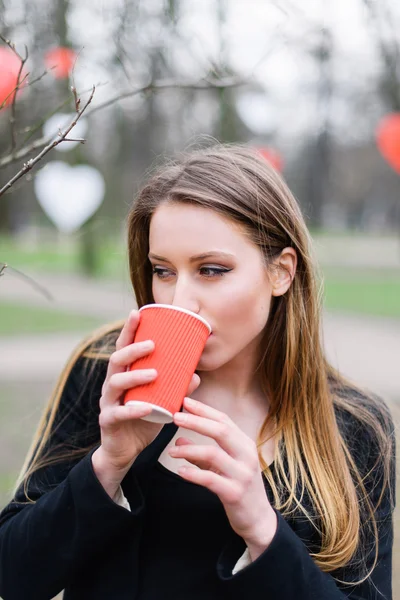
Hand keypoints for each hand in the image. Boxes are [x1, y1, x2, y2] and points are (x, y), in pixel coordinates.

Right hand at [93, 310, 199, 491]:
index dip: (128, 330)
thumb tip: (196, 376)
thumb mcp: (161, 402)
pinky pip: (118, 413)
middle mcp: (112, 385)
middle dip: (133, 349)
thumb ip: (175, 389)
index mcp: (123, 375)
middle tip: (152, 345)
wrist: (124, 452)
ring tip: (154, 374)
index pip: (124, 348)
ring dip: (135, 376)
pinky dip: (133, 410)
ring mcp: (108, 402)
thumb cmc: (143, 421)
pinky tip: (147, 408)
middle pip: (117, 360)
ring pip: (115, 383)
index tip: (137, 312)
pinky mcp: (108, 421)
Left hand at [169, 398, 276, 558]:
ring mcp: (242, 474)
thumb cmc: (239, 487)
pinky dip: (194, 474)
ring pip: (213, 454)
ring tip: (172, 450)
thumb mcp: (223, 466)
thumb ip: (203, 454)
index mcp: (244, 444)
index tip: (185, 401)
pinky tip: (180, 471)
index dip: (204, 410)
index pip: (224, 420)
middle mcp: (246, 455)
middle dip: (196, 421)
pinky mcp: (234, 493)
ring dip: (189, 450)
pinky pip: (211, 480)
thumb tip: (180, 439)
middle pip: (220, 431)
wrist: (258, 519)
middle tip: (175, 416)